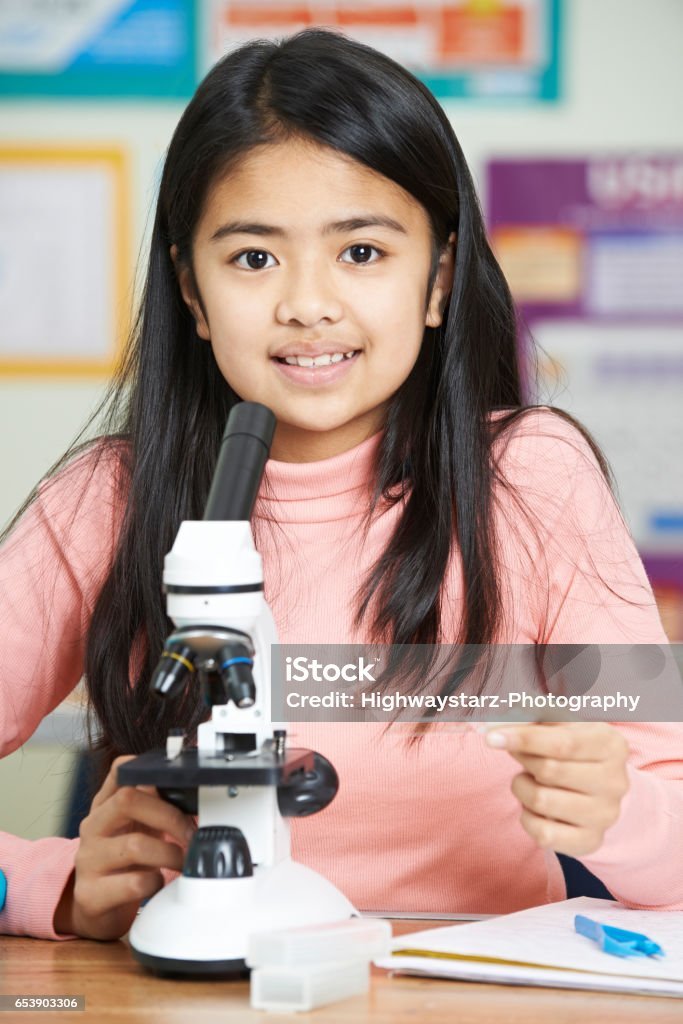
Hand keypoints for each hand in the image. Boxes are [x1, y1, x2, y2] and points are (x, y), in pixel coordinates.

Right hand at [54, 755, 195, 939]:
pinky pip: (134, 883)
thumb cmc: (124, 863)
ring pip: (135, 845)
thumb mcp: (136, 827)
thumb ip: (155, 805)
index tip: (180, 785)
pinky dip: (156, 883)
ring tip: (181, 862)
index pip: (120, 771)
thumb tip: (194, 791)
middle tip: (191, 834)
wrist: (94, 908)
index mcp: (104, 806)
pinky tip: (157, 884)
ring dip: (170, 854)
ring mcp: (88, 861)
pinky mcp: (91, 895)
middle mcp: (92, 827)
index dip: (149, 771)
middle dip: (171, 816)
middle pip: (128, 800)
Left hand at [485, 722, 629, 856]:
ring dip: (522, 787)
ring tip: (531, 780)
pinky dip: (527, 817)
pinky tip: (537, 807)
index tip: (491, 737)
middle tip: (520, 753)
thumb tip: (491, 728)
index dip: (524, 739)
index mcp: (610, 745)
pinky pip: (542, 833)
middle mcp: (615, 782)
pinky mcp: (590, 841)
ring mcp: (605, 815)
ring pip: (541, 801)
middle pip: (549, 770)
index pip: (562, 743)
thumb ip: (526, 715)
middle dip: (523, 759)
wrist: (595, 789)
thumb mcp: (555, 722)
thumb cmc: (569, 748)